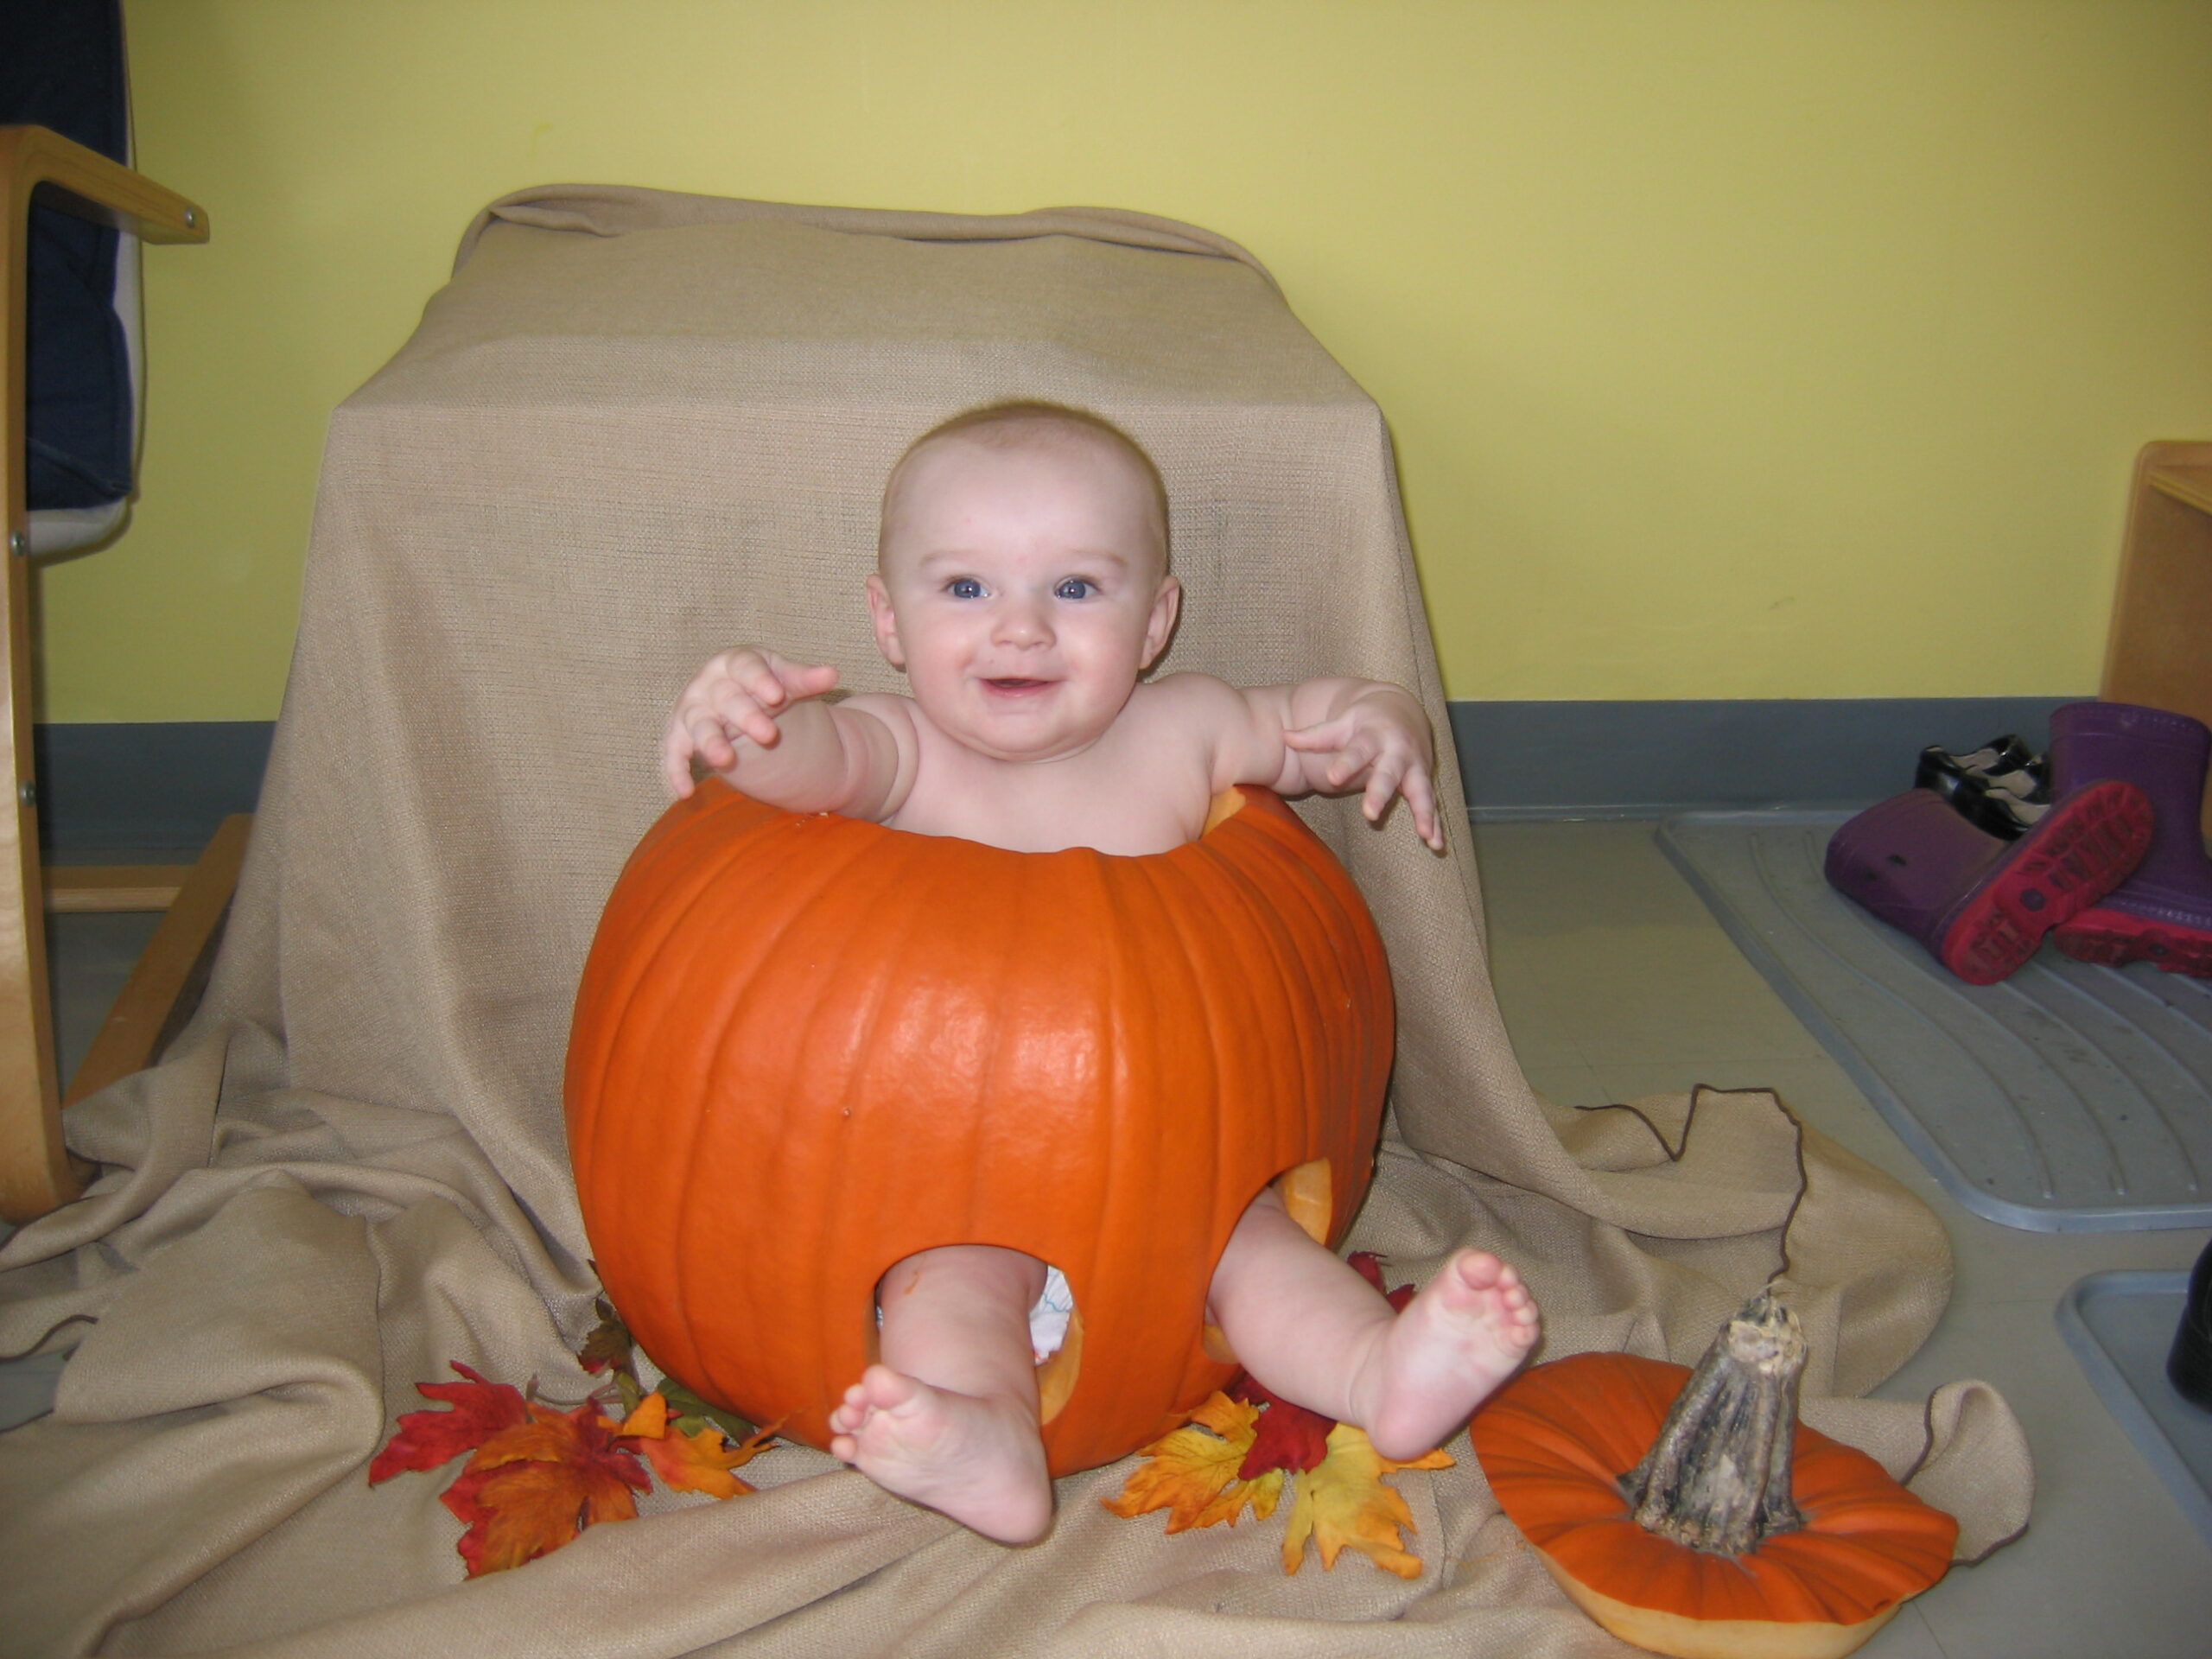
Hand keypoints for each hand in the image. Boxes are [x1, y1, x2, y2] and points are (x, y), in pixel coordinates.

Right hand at [662, 647, 839, 796]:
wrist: (734, 695)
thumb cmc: (762, 684)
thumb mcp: (785, 679)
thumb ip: (805, 679)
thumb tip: (832, 675)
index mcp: (735, 662)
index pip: (746, 667)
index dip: (760, 681)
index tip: (778, 695)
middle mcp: (708, 683)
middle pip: (727, 699)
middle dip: (745, 716)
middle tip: (768, 735)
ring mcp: (692, 709)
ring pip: (700, 725)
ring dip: (710, 742)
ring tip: (724, 760)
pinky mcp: (680, 735)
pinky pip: (674, 753)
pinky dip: (675, 771)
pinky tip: (685, 792)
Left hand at [1282, 695, 1446, 852]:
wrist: (1402, 710)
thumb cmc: (1365, 720)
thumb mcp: (1341, 723)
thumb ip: (1315, 736)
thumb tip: (1285, 737)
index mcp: (1373, 736)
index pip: (1357, 750)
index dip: (1346, 764)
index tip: (1333, 777)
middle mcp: (1396, 752)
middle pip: (1388, 773)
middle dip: (1381, 792)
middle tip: (1370, 813)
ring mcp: (1413, 768)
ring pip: (1420, 791)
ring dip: (1423, 813)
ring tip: (1424, 835)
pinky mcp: (1423, 781)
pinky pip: (1431, 805)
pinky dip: (1435, 824)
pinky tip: (1436, 845)